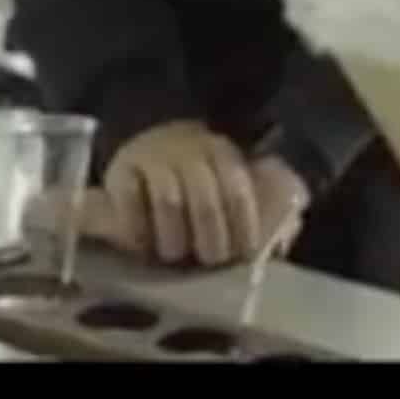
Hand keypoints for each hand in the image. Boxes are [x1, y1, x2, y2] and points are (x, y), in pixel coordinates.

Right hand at [65, 156, 306, 264]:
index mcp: (224, 154)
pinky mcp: (120, 169)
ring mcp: (154, 158)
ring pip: (169, 201)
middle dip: (212, 236)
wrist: (151, 138)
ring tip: (174, 254)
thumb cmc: (200, 176)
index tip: (243, 254)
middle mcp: (190, 152)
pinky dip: (136, 227)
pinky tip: (142, 244)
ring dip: (174, 235)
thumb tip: (278, 243)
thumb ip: (258, 208)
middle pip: (205, 199)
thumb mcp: (231, 180)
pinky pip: (129, 200)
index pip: (239, 192)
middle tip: (210, 260)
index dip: (244, 226)